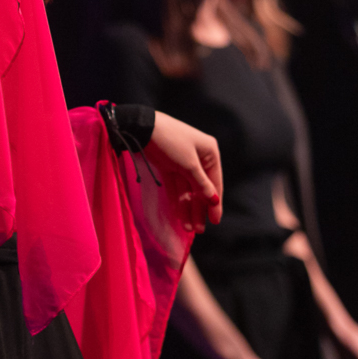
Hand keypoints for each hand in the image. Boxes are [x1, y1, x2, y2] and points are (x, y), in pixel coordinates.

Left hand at [145, 113, 222, 231]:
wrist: (142, 128)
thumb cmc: (171, 142)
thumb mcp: (189, 165)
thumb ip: (202, 185)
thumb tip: (214, 200)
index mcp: (210, 153)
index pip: (215, 182)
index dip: (215, 203)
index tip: (215, 221)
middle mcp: (199, 157)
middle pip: (201, 188)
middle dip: (199, 209)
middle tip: (199, 230)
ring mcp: (183, 162)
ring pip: (188, 189)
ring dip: (188, 208)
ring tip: (188, 228)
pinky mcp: (169, 165)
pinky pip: (176, 186)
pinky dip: (178, 200)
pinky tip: (179, 216)